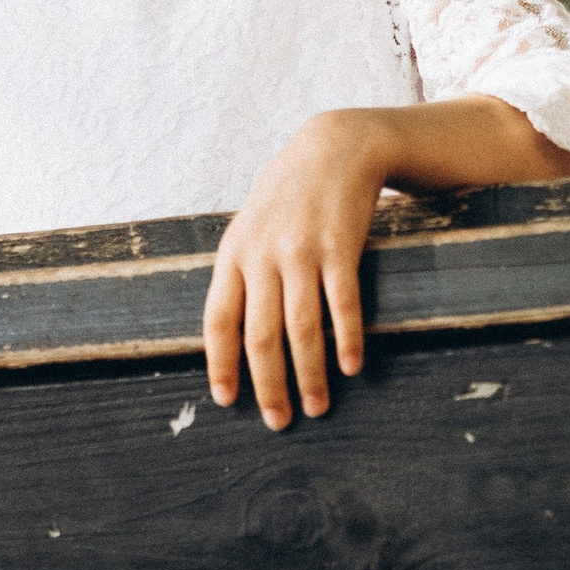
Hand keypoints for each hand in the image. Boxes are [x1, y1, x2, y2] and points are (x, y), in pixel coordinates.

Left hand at [204, 111, 395, 431]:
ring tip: (318, 407)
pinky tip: (351, 366)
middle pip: (260, 336)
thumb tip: (233, 335)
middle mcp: (262, 257)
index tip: (228, 401)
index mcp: (233, 256)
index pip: (218, 322)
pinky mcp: (340, 247)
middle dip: (269, 386)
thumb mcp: (250, 228)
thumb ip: (241, 275)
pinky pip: (342, 303)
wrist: (333, 148)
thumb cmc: (288, 196)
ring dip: (310, 375)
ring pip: (301, 329)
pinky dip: (346, 339)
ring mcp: (302, 252)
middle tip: (279, 421)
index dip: (221, 365)